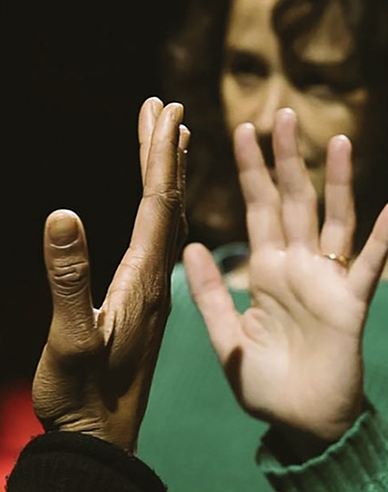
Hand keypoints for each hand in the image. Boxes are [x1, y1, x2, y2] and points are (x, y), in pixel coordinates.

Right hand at [33, 98, 188, 451]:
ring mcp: (154, 284)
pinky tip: (158, 202)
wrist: (104, 432)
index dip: (162, 156)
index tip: (168, 113)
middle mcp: (158, 273)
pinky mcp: (146, 295)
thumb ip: (69, 280)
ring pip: (167, 217)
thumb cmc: (83, 394)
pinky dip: (161, 208)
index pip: (158, 202)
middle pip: (168, 200)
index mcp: (145, 276)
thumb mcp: (70, 339)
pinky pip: (160, 239)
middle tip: (166, 109)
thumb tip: (63, 215)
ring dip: (168, 175)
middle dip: (166, 152)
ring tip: (170, 140)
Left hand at [185, 109, 387, 455]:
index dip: (251, 172)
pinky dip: (384, 237)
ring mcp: (326, 281)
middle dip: (288, 161)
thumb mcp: (226, 338)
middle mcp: (297, 265)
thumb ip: (209, 293)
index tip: (243, 132)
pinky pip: (369, 265)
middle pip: (294, 202)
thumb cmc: (265, 383)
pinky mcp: (352, 304)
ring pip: (334, 220)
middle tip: (284, 116)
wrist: (301, 422)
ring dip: (338, 183)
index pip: (257, 209)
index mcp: (265, 270)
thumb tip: (191, 245)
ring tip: (340, 142)